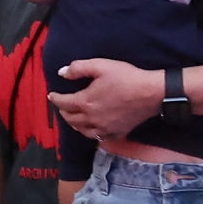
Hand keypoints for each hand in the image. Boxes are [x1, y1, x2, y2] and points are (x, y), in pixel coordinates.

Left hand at [47, 59, 162, 139]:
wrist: (150, 93)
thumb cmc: (126, 77)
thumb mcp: (101, 66)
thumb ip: (79, 68)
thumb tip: (61, 73)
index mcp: (86, 102)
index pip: (64, 103)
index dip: (56, 98)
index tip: (51, 95)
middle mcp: (92, 119)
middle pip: (70, 119)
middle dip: (63, 112)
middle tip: (61, 106)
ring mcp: (104, 129)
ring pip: (82, 130)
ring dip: (74, 124)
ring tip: (72, 117)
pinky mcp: (116, 133)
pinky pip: (98, 137)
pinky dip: (90, 132)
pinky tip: (91, 128)